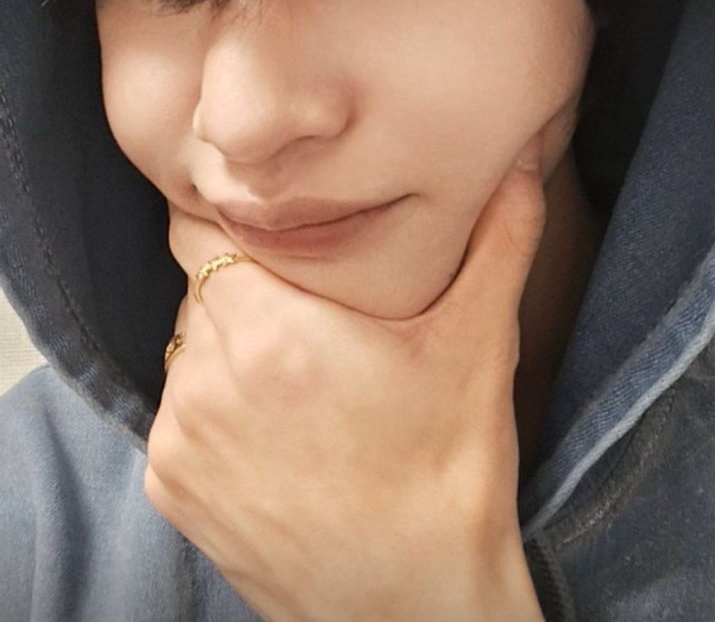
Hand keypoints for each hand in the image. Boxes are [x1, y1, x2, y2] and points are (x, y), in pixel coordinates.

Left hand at [144, 137, 546, 621]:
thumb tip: (521, 160)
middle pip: (200, 289)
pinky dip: (212, 409)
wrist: (414, 606)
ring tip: (299, 377)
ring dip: (229, 348)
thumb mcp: (479, 343)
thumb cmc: (449, 468)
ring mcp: (180, 438)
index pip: (200, 230)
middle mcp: (207, 379)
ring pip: (189, 348)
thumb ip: (500, 238)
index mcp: (270, 329)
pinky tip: (277, 432)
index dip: (236, 225)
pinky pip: (178, 412)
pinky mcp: (169, 487)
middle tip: (311, 312)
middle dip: (247, 287)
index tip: (279, 240)